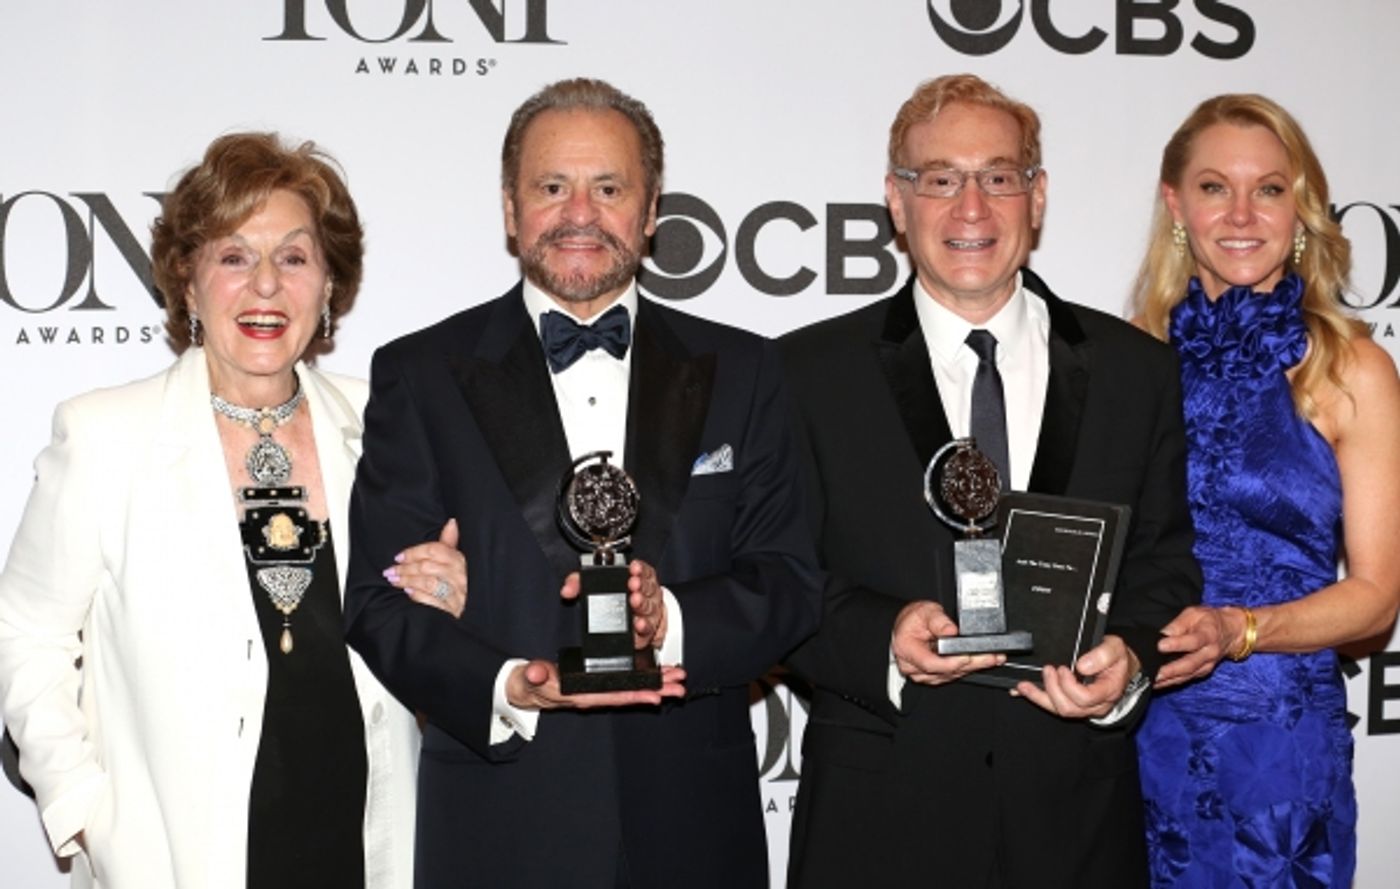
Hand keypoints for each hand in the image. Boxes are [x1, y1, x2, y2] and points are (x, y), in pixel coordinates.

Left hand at [384, 519, 466, 617]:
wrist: (478, 610)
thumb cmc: (467, 582)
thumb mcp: (461, 562)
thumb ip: (451, 543)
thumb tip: (451, 522)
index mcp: (461, 561)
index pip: (436, 550)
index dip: (415, 552)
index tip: (399, 557)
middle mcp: (460, 576)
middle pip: (428, 567)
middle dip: (406, 568)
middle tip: (390, 570)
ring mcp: (458, 595)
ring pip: (428, 583)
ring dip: (407, 581)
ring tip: (394, 580)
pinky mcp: (453, 611)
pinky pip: (432, 601)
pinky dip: (418, 596)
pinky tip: (408, 592)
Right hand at [504, 659, 685, 710]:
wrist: (526, 687)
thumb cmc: (530, 684)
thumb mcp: (530, 679)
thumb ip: (534, 675)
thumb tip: (537, 673)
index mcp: (582, 695)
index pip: (613, 697)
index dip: (636, 696)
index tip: (657, 696)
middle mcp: (595, 694)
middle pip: (631, 693)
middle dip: (657, 690)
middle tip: (680, 687)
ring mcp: (598, 689)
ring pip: (632, 687)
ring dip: (656, 683)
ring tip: (678, 679)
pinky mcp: (598, 683)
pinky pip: (625, 681)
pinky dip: (643, 678)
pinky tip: (658, 674)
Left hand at [561, 559, 666, 649]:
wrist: (618, 629)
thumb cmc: (610, 602)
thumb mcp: (591, 587)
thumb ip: (577, 583)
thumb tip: (566, 590)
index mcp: (635, 580)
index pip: (643, 571)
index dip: (640, 568)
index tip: (633, 568)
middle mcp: (644, 596)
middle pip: (647, 589)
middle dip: (641, 585)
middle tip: (633, 584)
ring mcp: (647, 615)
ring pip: (649, 607)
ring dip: (643, 604)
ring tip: (635, 600)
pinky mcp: (645, 633)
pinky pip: (648, 629)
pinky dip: (644, 626)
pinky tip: (638, 623)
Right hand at [891, 601, 1004, 685]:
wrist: (907, 626)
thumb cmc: (913, 619)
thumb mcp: (925, 611)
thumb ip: (938, 620)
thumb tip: (951, 630)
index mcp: (907, 650)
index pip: (930, 663)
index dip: (951, 663)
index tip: (968, 656)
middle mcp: (913, 667)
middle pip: (946, 671)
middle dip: (971, 664)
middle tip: (991, 657)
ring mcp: (924, 674)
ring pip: (952, 675)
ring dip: (974, 667)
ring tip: (992, 657)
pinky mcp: (934, 676)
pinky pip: (953, 675)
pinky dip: (968, 668)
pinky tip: (982, 661)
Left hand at [1013, 635, 1137, 718]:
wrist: (1121, 666)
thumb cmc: (1118, 658)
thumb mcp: (1116, 649)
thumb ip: (1102, 655)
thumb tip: (1081, 666)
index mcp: (1108, 691)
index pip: (1085, 698)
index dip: (1069, 685)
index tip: (1062, 668)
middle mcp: (1096, 705)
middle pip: (1069, 708)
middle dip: (1053, 689)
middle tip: (1048, 669)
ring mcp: (1084, 707)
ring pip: (1059, 710)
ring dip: (1040, 696)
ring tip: (1025, 684)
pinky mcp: (1072, 704)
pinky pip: (1053, 706)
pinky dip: (1036, 698)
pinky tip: (1023, 690)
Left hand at [1155, 605, 1235, 688]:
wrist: (1230, 632)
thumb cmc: (1208, 620)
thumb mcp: (1194, 614)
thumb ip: (1178, 624)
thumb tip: (1162, 633)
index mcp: (1208, 634)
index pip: (1193, 641)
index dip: (1177, 644)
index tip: (1160, 646)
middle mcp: (1210, 653)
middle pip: (1190, 664)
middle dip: (1171, 670)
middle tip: (1154, 672)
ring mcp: (1207, 665)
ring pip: (1188, 675)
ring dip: (1169, 679)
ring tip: (1152, 680)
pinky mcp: (1202, 672)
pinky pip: (1186, 679)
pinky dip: (1172, 682)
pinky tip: (1158, 683)